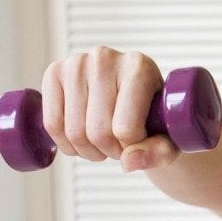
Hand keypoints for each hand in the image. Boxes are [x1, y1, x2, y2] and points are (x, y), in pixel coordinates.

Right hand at [41, 45, 180, 171]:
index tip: (139, 142)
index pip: (125, 128)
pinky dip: (66, 144)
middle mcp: (105, 58)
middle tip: (120, 146)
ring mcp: (76, 63)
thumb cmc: (157, 118)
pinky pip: (52, 124)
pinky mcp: (54, 72)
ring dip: (89, 150)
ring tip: (104, 143)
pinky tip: (82, 141)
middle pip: (98, 132)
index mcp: (140, 67)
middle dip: (110, 151)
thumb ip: (159, 152)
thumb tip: (129, 162)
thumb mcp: (169, 138)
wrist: (136, 98)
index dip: (131, 148)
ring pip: (74, 132)